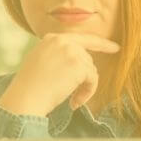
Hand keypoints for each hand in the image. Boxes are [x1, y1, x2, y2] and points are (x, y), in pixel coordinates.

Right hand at [0, 33, 120, 115]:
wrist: (25, 98)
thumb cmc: (30, 87)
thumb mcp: (39, 61)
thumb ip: (56, 54)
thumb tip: (79, 60)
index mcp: (51, 38)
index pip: (81, 38)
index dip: (100, 43)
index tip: (115, 48)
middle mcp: (62, 41)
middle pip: (86, 58)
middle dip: (83, 78)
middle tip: (75, 96)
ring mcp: (71, 51)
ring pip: (90, 70)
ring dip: (84, 87)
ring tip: (72, 100)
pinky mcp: (78, 65)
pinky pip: (93, 79)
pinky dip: (88, 92)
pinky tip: (75, 102)